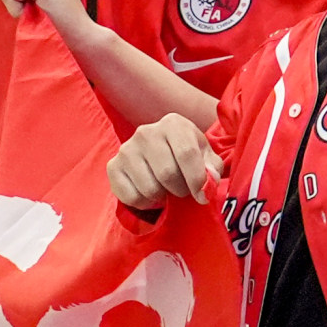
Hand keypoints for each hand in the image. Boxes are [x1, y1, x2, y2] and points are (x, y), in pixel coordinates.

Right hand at [107, 113, 225, 211]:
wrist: (160, 151)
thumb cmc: (186, 153)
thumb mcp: (205, 155)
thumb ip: (212, 167)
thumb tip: (209, 181)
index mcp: (173, 124)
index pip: (187, 154)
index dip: (197, 180)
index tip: (202, 196)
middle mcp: (146, 132)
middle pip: (167, 173)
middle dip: (180, 189)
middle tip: (182, 189)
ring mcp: (126, 149)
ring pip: (149, 188)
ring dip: (162, 196)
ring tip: (166, 188)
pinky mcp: (113, 166)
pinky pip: (131, 197)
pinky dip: (145, 203)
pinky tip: (150, 193)